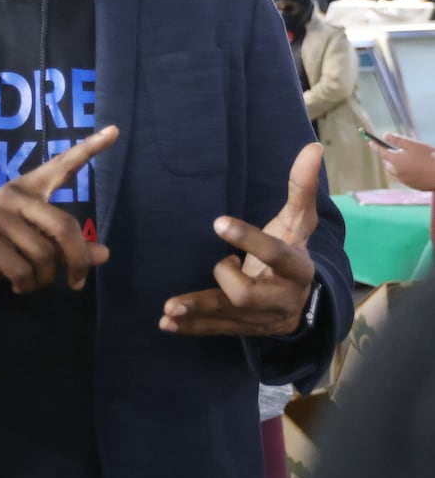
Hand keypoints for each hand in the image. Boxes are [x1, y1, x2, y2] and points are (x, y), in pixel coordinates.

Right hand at [0, 126, 118, 295]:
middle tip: (77, 282)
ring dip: (44, 279)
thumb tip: (104, 254)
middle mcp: (11, 198)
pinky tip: (17, 284)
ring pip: (44, 256)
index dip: (88, 150)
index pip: (61, 166)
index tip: (115, 132)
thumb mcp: (29, 240)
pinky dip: (26, 285)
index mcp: (25, 190)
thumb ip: (63, 244)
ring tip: (30, 281)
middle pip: (64, 227)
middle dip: (76, 260)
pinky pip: (23, 271)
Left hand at [160, 143, 321, 336]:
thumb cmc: (293, 251)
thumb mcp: (298, 223)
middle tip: (220, 263)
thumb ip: (301, 188)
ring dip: (198, 310)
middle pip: (248, 294)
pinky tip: (165, 324)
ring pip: (228, 317)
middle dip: (224, 278)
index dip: (248, 238)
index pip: (275, 253)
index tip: (217, 222)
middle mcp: (280, 297)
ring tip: (168, 307)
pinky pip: (216, 330)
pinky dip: (191, 328)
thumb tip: (312, 147)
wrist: (304, 301)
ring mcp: (261, 317)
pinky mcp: (244, 328)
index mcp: (296, 267)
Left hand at [374, 133, 434, 191]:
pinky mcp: (412, 185)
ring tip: (411, 159)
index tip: (370, 141)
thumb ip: (397, 140)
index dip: (375, 146)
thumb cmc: (429, 157)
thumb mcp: (413, 145)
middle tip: (399, 151)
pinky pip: (406, 177)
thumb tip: (385, 135)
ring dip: (399, 165)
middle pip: (389, 163)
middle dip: (391, 157)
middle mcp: (397, 172)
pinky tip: (418, 168)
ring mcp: (404, 180)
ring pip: (397, 171)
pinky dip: (408, 172)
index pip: (381, 152)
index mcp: (395, 161)